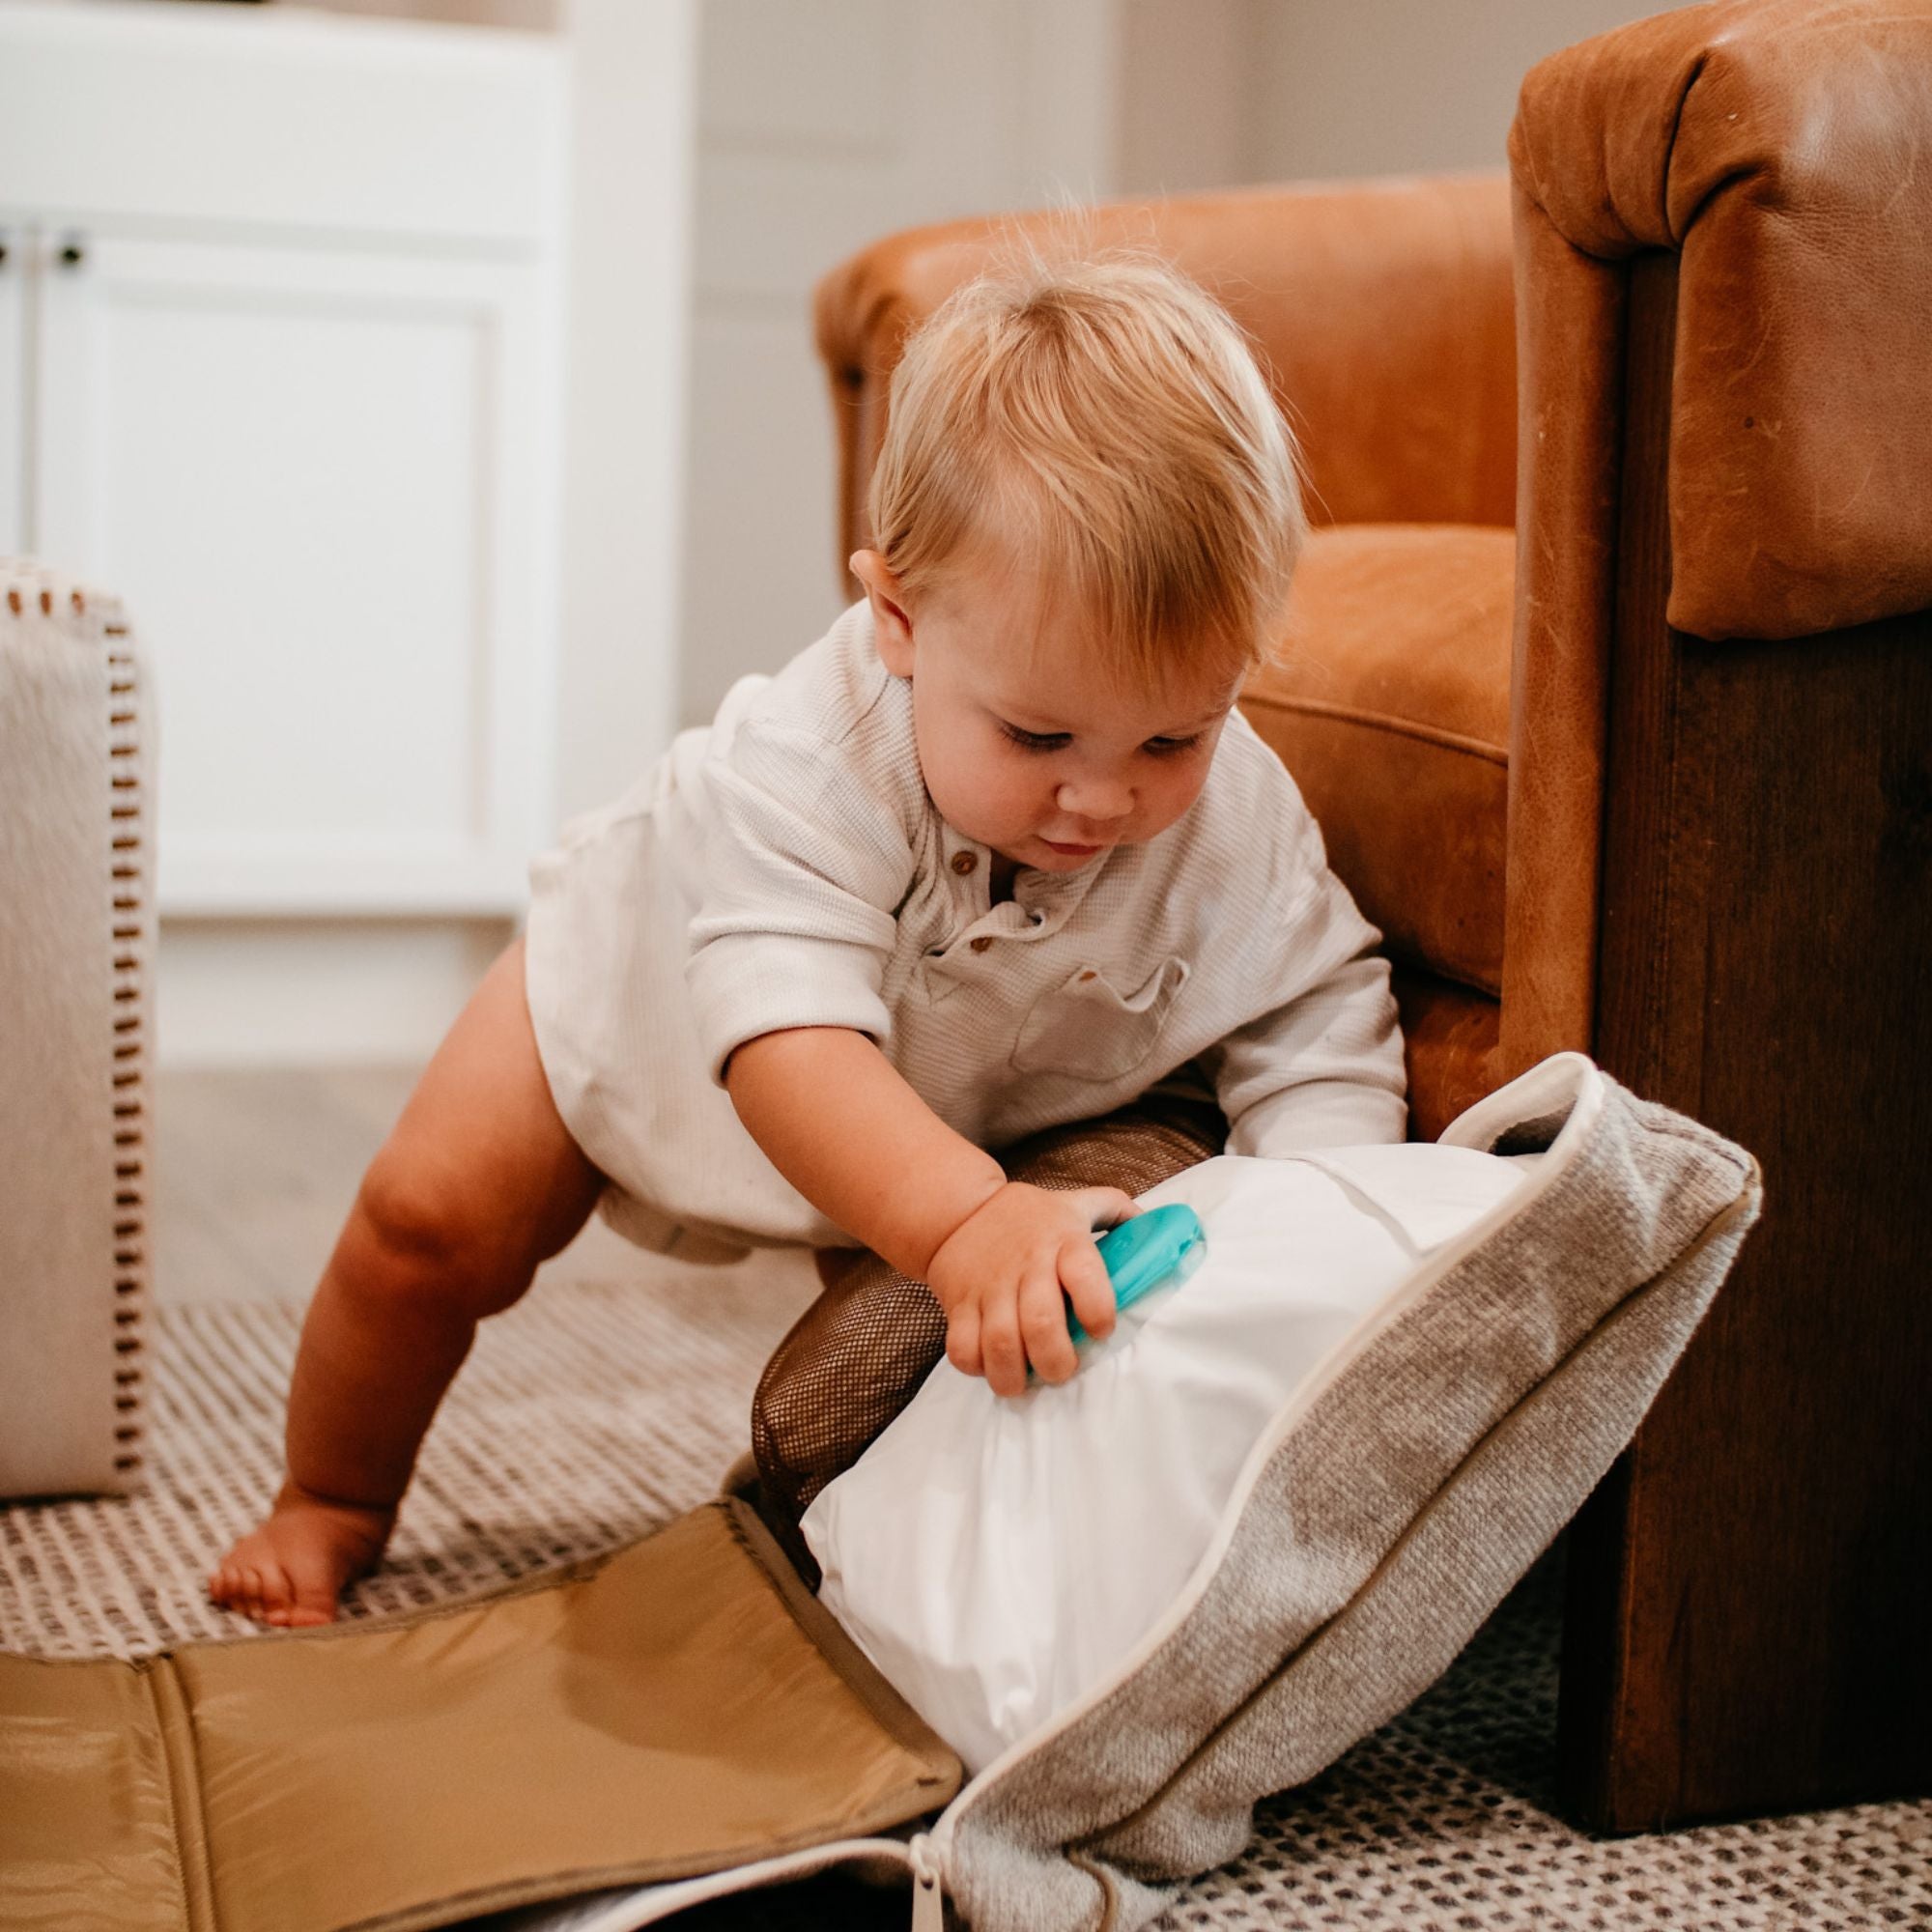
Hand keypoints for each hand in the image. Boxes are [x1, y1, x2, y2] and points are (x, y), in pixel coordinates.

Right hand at [926, 1182, 1139, 1396]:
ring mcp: (990, 1286)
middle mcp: (1027, 1265)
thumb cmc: (1029, 1216)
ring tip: (1027, 1381)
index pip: (1086, 1275)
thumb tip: (1158, 1228)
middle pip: (1041, 1323)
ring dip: (1015, 1375)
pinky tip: (992, 1366)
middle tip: (1062, 1369)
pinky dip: (977, 1368)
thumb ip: (1116, 1211)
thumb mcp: (1074, 1204)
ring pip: (1000, 1343)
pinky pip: (962, 1347)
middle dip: (1056, 1361)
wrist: (958, 1210)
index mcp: (1063, 1241)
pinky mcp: (959, 1304)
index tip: (1101, 1330)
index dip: (1098, 1310)